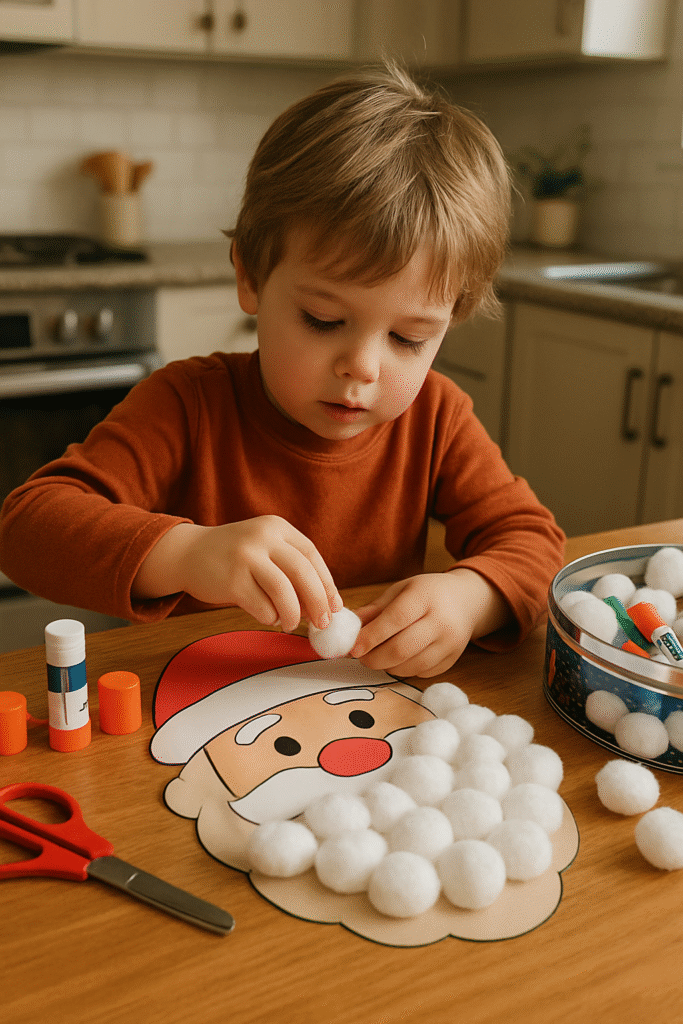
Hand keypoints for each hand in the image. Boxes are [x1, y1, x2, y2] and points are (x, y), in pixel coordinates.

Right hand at [133, 516, 341, 631]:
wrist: (187, 553)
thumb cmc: (234, 557)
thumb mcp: (264, 549)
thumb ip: (291, 570)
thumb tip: (324, 605)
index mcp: (276, 527)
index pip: (311, 555)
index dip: (326, 583)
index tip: (335, 606)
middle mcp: (262, 537)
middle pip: (302, 572)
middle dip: (317, 601)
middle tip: (322, 623)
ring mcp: (245, 557)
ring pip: (284, 591)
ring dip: (293, 614)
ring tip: (291, 623)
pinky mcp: (231, 580)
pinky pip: (262, 606)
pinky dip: (270, 616)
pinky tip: (268, 617)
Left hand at [350, 569, 510, 677]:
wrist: (467, 601)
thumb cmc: (428, 593)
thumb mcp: (401, 590)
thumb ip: (375, 609)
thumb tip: (349, 626)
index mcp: (426, 597)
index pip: (396, 619)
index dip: (372, 636)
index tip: (353, 647)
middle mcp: (442, 621)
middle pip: (403, 648)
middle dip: (375, 658)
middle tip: (361, 657)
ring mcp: (450, 643)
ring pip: (411, 665)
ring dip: (387, 666)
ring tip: (377, 657)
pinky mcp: (452, 660)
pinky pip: (421, 673)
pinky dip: (403, 670)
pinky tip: (397, 660)